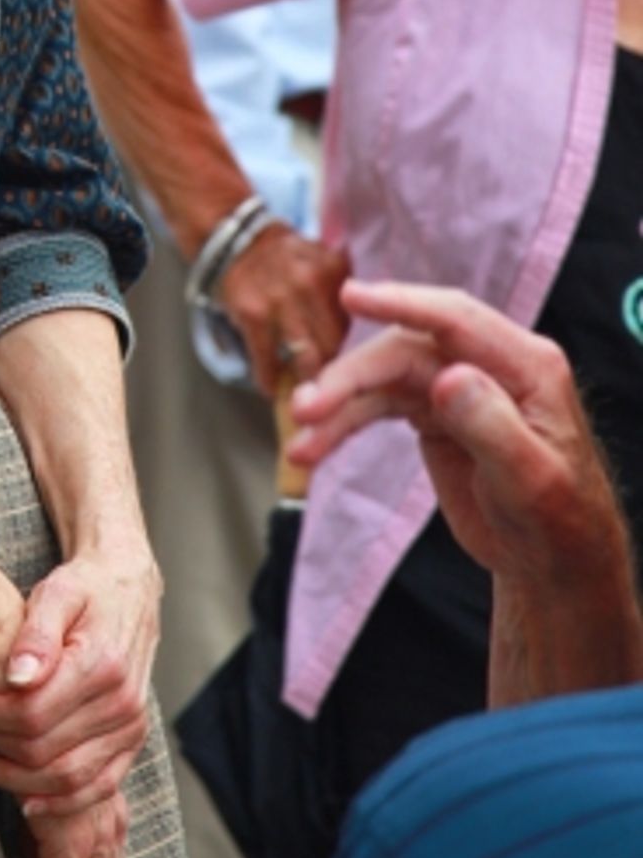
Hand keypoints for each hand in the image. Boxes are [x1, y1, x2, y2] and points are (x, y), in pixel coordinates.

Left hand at [0, 550, 157, 816]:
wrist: (128, 590)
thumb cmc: (85, 589)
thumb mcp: (56, 592)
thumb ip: (35, 634)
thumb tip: (16, 678)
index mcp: (102, 665)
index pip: (32, 714)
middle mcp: (123, 703)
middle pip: (43, 751)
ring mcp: (132, 728)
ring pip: (67, 780)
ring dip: (16, 780)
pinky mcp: (132, 742)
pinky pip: (96, 789)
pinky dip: (58, 803)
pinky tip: (23, 799)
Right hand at [218, 223, 350, 397]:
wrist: (233, 238)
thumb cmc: (280, 257)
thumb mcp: (318, 260)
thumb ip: (339, 290)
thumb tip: (350, 338)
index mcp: (334, 270)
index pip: (352, 322)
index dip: (343, 343)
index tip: (336, 357)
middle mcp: (311, 283)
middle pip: (334, 343)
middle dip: (329, 368)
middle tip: (322, 385)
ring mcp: (281, 300)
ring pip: (307, 358)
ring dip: (304, 381)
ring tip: (301, 394)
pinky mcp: (253, 315)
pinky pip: (268, 359)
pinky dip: (270, 378)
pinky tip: (271, 386)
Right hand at [285, 278, 621, 584]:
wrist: (551, 560)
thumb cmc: (557, 521)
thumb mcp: (531, 479)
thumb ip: (492, 425)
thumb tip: (448, 377)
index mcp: (525, 365)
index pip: (456, 319)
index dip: (402, 303)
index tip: (351, 296)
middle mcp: (487, 365)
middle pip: (404, 352)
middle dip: (351, 378)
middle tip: (305, 411)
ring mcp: (455, 386)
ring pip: (383, 380)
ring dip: (338, 406)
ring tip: (300, 443)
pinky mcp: (432, 412)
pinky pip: (378, 407)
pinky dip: (343, 427)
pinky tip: (312, 451)